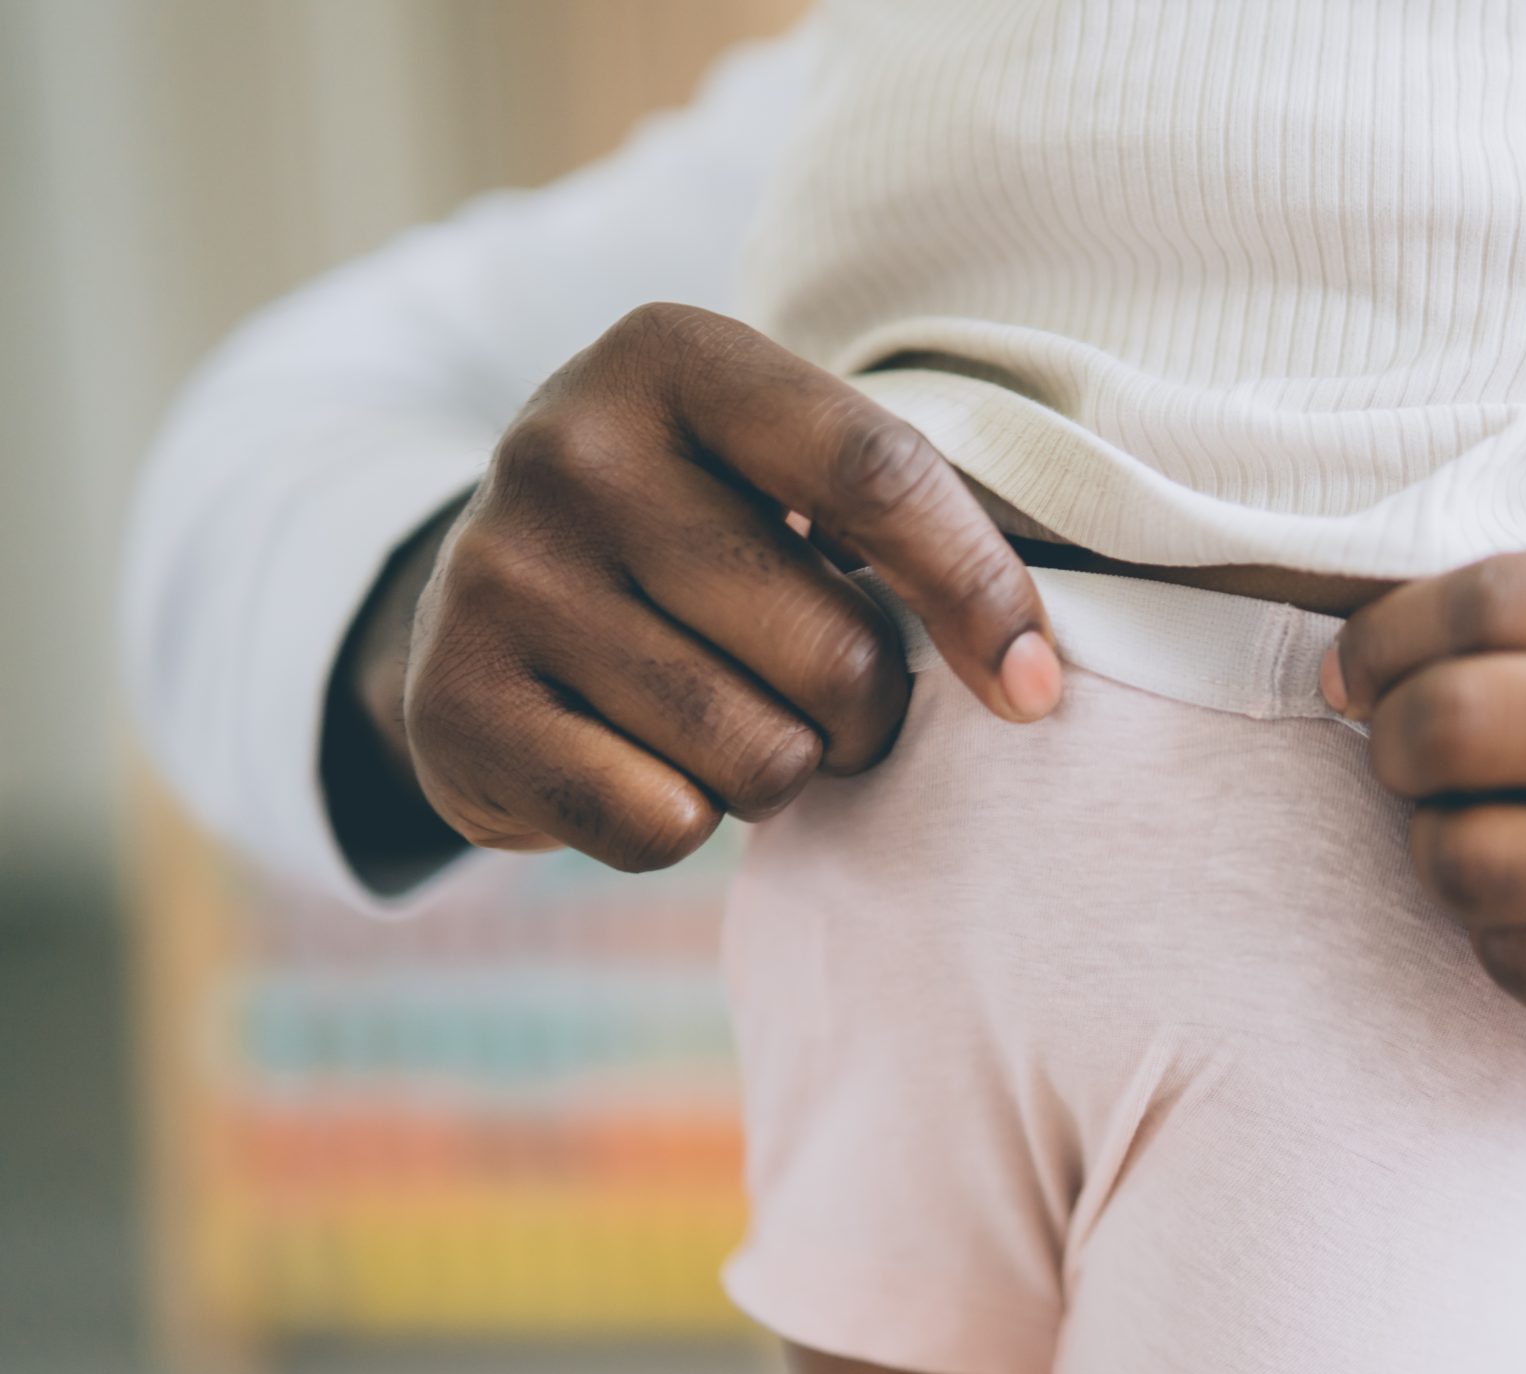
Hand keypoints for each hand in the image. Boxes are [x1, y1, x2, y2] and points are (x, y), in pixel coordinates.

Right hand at [348, 302, 1060, 874]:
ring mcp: (499, 579)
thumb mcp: (782, 472)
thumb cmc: (697, 534)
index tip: (1034, 687)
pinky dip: (682, 824)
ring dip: (780, 771)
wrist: (481, 602)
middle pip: (833, 648)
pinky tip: (639, 760)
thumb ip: (907, 527)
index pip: (876, 472)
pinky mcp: (457, 710)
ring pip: (759, 757)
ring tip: (727, 718)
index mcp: (673, 357)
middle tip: (829, 698)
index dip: (979, 591)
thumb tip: (1031, 679)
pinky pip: (662, 828)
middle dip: (870, 711)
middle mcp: (567, 449)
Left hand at [1325, 517, 1525, 1094]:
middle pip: (1466, 729)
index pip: (1497, 602)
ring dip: (1432, 845)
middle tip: (1397, 746)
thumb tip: (1429, 611)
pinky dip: (1499, 934)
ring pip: (1482, 865)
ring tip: (1455, 826)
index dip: (1386, 637)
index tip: (1360, 663)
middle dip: (1391, 740)